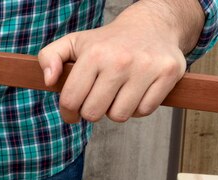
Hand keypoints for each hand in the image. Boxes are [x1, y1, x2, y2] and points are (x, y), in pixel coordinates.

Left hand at [38, 0, 202, 123]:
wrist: (153, 24)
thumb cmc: (107, 42)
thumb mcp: (73, 42)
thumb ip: (49, 57)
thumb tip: (48, 80)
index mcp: (94, 54)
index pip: (71, 101)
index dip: (68, 113)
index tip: (72, 112)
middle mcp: (120, 60)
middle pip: (93, 113)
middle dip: (92, 111)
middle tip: (97, 100)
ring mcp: (146, 67)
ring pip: (119, 116)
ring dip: (115, 111)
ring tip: (116, 95)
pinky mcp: (168, 74)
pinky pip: (144, 111)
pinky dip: (137, 108)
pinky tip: (135, 93)